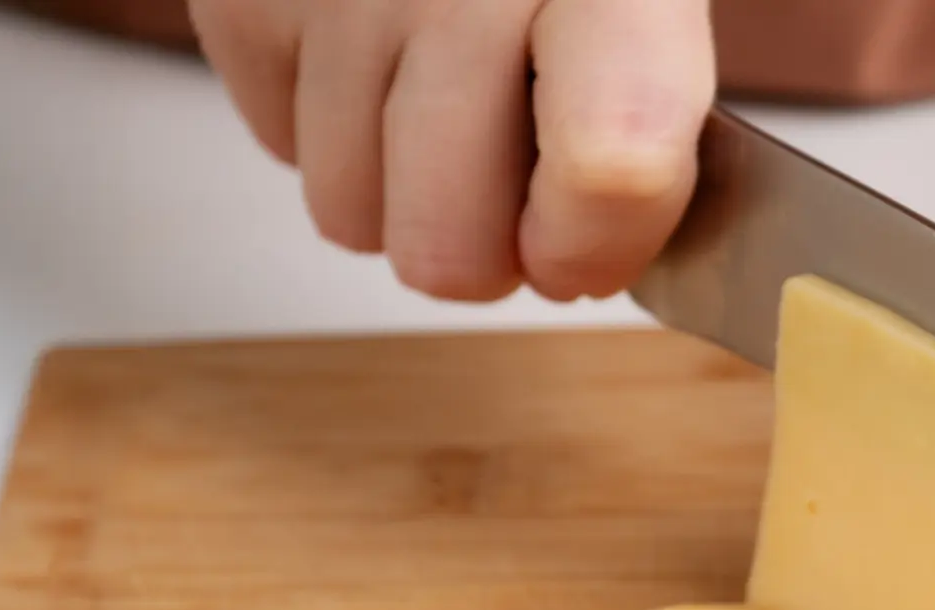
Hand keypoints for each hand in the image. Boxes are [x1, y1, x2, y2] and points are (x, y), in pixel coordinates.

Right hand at [187, 0, 713, 301]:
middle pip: (449, 242)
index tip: (588, 249)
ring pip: (354, 218)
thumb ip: (650, 133)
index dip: (594, 248)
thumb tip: (586, 260)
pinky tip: (382, 53)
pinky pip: (283, 152)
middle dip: (487, 253)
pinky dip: (334, 130)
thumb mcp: (651, 1)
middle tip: (515, 189)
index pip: (613, 164)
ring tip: (446, 97)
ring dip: (401, 194)